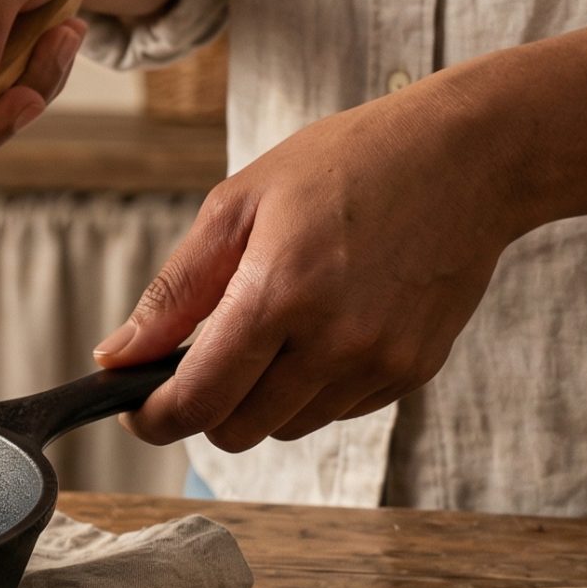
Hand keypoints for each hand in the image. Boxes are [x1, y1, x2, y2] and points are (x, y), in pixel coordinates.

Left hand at [95, 79, 529, 450]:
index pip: (198, 401)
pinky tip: (322, 326)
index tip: (135, 410)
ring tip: (273, 325)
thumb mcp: (238, 204)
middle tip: (201, 356)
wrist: (469, 158)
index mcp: (279, 294)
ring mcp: (380, 363)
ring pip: (286, 426)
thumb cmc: (347, 164)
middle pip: (237, 430)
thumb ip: (174, 291)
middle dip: (204, 406)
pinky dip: (311, 387)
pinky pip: (337, 410)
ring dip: (260, 397)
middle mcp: (334, 342)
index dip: (153, 419)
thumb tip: (116, 356)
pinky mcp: (413, 371)